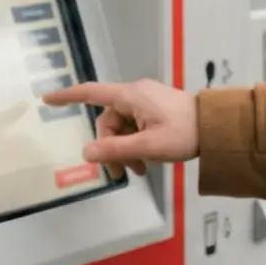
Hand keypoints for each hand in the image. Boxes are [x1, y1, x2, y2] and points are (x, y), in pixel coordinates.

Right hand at [41, 78, 199, 178]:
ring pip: (122, 127)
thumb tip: (86, 153)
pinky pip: (136, 127)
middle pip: (108, 121)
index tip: (47, 99)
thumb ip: (115, 149)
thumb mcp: (148, 146)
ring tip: (139, 171)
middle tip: (120, 172)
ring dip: (125, 150)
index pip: (91, 92)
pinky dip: (136, 145)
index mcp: (131, 95)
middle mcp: (136, 94)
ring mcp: (147, 101)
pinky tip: (146, 163)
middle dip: (110, 147)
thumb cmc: (184, 134)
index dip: (68, 96)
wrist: (218, 128)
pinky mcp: (156, 109)